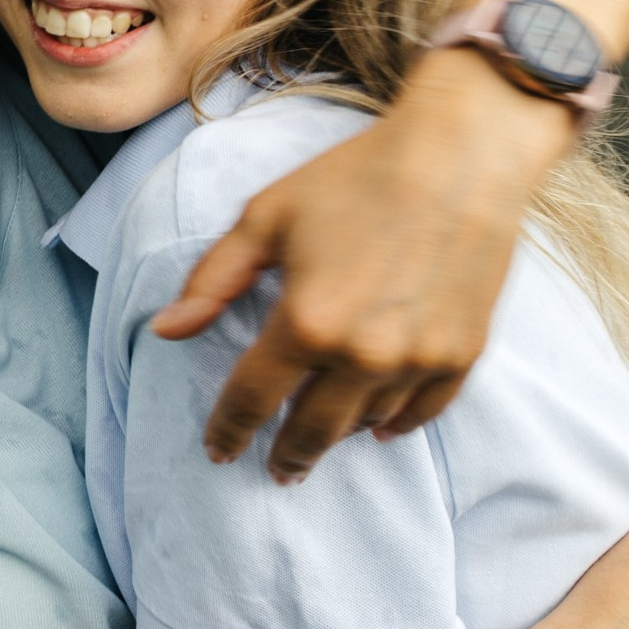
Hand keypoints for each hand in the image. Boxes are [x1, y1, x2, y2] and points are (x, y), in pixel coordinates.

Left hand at [151, 48, 564, 480]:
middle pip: (313, 430)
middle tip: (274, 471)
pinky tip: (381, 426)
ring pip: (368, 423)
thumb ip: (212, 281)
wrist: (460, 157)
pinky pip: (424, 411)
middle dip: (287, 454)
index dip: (229, 430)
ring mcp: (419, 359)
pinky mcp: (464, 353)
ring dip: (339, 436)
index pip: (253, 398)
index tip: (217, 451)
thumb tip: (164, 331)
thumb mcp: (265, 218)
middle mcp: (363, 355)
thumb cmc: (353, 178)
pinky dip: (397, 423)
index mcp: (305, 323)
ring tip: (319, 441)